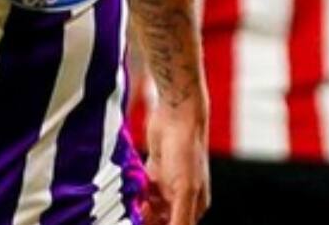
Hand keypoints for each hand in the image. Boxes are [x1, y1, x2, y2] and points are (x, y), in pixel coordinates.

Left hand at [142, 101, 209, 224]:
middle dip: (147, 219)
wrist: (176, 114)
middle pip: (161, 220)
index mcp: (195, 206)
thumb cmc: (187, 150)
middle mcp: (182, 197)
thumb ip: (180, 219)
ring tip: (138, 200)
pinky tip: (133, 190)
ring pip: (149, 207)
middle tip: (139, 211)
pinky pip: (142, 190)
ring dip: (140, 207)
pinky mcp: (155, 170)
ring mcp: (167, 184)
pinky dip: (136, 193)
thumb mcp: (184, 190)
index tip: (145, 223)